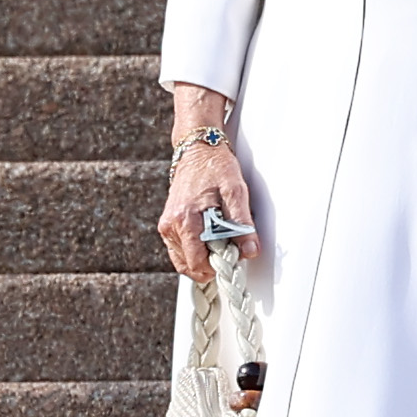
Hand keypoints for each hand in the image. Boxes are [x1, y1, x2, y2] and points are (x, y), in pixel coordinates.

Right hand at [157, 86, 254, 282]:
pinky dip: (195, 253)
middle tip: (229, 250)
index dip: (217, 266)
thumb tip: (249, 250)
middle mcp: (171, 225)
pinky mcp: (167, 225)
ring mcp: (167, 226)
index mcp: (186, 219)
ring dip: (203, 259)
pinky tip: (210, 241)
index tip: (232, 257)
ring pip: (183, 262)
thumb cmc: (216, 167)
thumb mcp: (236, 191)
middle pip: (189, 266)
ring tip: (221, 242)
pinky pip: (180, 252)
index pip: (197, 262)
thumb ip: (242, 224)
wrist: (198, 149)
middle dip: (210, 265)